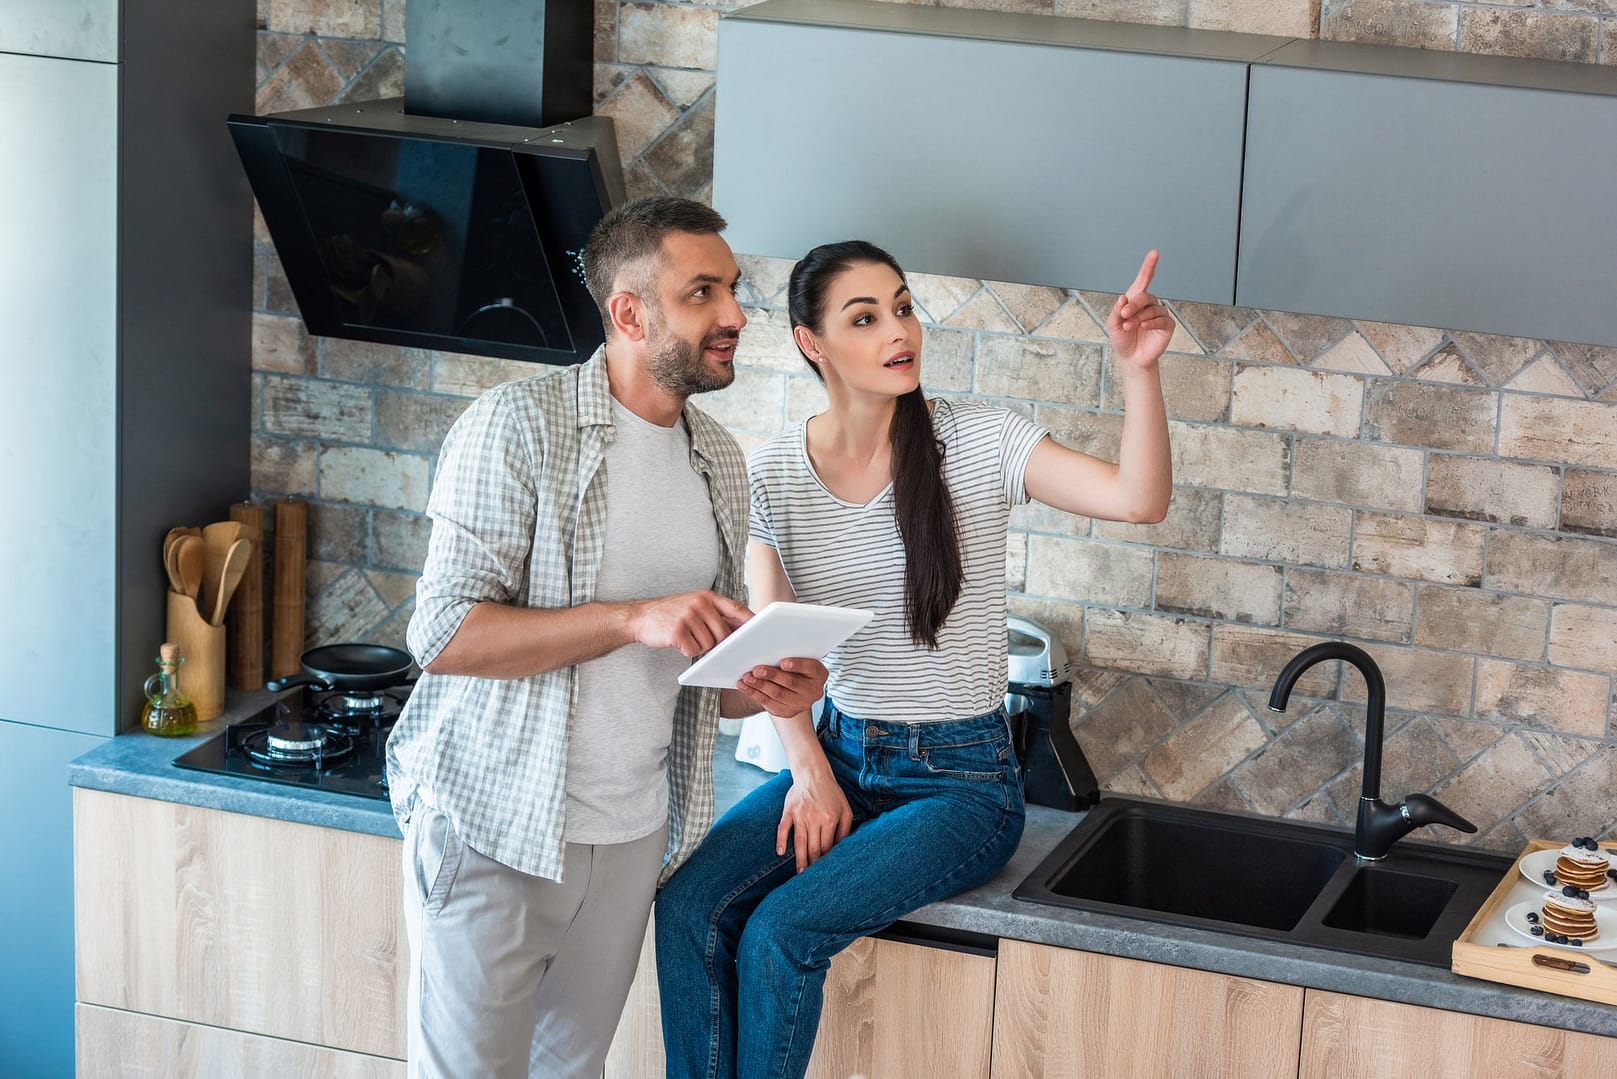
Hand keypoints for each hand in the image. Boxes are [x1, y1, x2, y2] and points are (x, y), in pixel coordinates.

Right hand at [629, 590, 750, 656]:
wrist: (641, 617)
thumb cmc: (671, 614)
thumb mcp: (695, 606)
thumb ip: (716, 614)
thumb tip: (739, 630)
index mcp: (706, 597)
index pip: (736, 608)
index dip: (749, 620)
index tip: (761, 629)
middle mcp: (699, 604)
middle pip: (723, 633)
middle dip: (715, 641)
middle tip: (700, 637)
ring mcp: (688, 616)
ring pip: (709, 644)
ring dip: (698, 645)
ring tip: (685, 635)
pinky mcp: (677, 631)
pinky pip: (693, 650)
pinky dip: (687, 650)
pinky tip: (677, 640)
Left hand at [735, 657, 827, 718]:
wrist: (791, 685)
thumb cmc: (793, 666)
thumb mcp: (797, 657)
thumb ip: (790, 652)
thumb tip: (770, 643)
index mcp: (819, 674)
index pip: (810, 668)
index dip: (797, 665)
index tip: (784, 662)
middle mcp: (813, 691)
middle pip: (791, 682)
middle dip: (772, 675)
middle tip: (757, 670)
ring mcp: (801, 704)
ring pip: (778, 694)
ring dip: (760, 685)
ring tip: (747, 677)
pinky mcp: (787, 712)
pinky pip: (768, 703)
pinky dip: (754, 693)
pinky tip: (745, 686)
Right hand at [777, 765, 853, 871]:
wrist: (813, 774)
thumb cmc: (831, 793)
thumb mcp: (845, 809)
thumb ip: (845, 829)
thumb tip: (841, 848)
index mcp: (829, 819)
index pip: (827, 847)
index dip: (826, 860)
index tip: (825, 871)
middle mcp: (814, 819)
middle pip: (813, 848)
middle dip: (813, 864)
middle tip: (812, 878)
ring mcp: (800, 815)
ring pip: (799, 842)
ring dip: (800, 859)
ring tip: (800, 873)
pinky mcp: (789, 811)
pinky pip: (783, 828)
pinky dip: (780, 840)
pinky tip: (780, 852)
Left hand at [1107, 250, 1172, 370]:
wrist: (1130, 358)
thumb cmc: (1122, 339)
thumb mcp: (1113, 325)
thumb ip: (1117, 311)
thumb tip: (1123, 299)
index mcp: (1136, 300)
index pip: (1144, 279)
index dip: (1149, 266)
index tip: (1154, 253)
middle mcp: (1149, 304)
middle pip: (1144, 296)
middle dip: (1133, 305)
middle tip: (1124, 315)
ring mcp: (1159, 314)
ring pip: (1151, 309)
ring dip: (1138, 318)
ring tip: (1129, 327)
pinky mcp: (1167, 326)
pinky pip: (1161, 320)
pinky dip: (1150, 323)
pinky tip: (1143, 327)